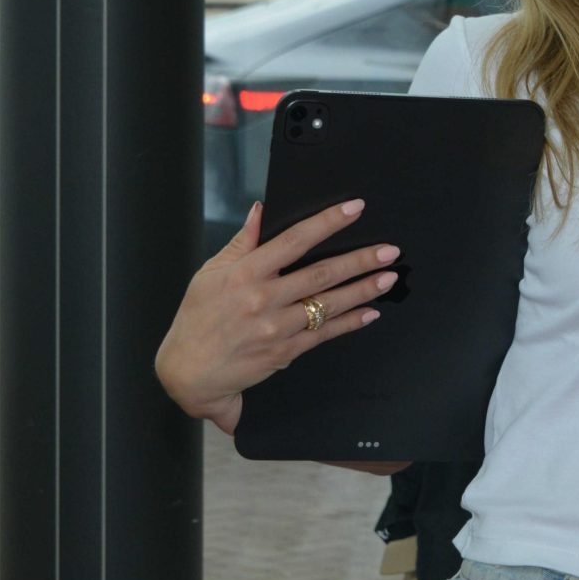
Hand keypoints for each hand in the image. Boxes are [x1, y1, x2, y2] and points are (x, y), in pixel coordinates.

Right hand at [155, 198, 399, 435]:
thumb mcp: (211, 273)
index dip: (327, 222)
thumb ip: (243, 242)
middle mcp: (264, 299)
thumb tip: (262, 209)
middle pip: (321, 274)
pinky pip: (324, 334)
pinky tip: (370, 312)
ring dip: (362, 290)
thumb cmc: (197, 317)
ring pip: (328, 304)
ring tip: (389, 277)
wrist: (188, 371)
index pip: (294, 240)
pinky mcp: (285, 352)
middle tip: (390, 250)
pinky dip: (350, 322)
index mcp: (245, 273)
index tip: (355, 208)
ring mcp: (276, 327)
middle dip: (359, 260)